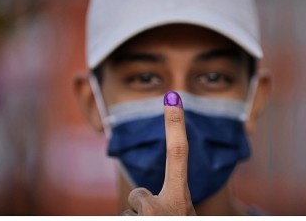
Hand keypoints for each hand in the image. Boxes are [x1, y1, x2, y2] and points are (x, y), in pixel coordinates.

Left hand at [124, 92, 195, 214]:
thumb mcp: (183, 215)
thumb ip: (171, 204)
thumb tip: (144, 201)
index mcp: (182, 201)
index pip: (178, 154)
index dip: (175, 124)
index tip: (172, 97)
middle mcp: (168, 208)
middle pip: (139, 196)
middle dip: (141, 209)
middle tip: (153, 220)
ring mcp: (150, 218)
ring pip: (130, 213)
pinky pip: (123, 219)